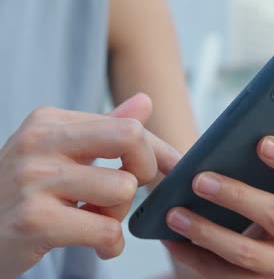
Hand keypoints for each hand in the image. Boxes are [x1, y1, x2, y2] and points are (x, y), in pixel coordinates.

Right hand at [0, 94, 180, 278]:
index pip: (128, 125)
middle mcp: (39, 143)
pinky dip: (111, 245)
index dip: (158, 150)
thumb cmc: (25, 193)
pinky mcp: (34, 220)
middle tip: (126, 191)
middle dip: (144, 170)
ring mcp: (33, 180)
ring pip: (123, 189)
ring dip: (118, 215)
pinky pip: (106, 231)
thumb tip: (145, 101)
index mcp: (49, 121)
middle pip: (131, 138)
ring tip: (94, 221)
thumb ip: (104, 128)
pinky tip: (98, 246)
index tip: (174, 168)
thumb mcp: (59, 152)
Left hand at [163, 136, 273, 278]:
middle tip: (199, 180)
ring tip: (174, 213)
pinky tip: (169, 238)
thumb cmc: (252, 196)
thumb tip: (210, 150)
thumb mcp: (259, 181)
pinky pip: (222, 274)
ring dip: (206, 231)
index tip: (261, 142)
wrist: (255, 244)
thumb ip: (247, 163)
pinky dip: (192, 255)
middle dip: (235, 195)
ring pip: (246, 251)